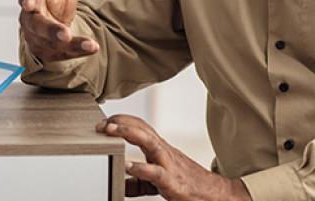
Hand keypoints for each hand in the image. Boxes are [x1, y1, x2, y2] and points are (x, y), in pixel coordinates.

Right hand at [18, 0, 99, 61]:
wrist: (49, 28)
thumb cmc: (51, 4)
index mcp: (32, 1)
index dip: (27, 1)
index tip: (28, 3)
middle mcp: (32, 22)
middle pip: (40, 27)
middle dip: (52, 31)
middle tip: (64, 34)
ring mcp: (40, 39)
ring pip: (54, 43)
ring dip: (72, 44)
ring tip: (89, 44)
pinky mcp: (51, 53)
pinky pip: (66, 53)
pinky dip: (79, 51)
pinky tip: (92, 47)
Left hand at [96, 115, 251, 200]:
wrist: (215, 195)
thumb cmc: (186, 184)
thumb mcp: (159, 179)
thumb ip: (139, 180)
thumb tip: (119, 183)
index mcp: (159, 148)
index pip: (140, 126)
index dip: (122, 120)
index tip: (103, 120)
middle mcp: (163, 151)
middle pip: (141, 127)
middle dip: (120, 122)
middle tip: (100, 124)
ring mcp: (168, 163)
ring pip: (148, 141)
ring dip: (128, 133)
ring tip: (110, 131)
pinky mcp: (173, 181)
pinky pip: (156, 172)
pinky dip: (141, 168)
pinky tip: (128, 166)